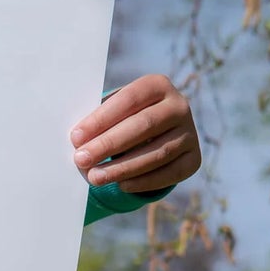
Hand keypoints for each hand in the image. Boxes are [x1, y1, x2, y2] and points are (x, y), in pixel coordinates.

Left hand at [70, 74, 200, 192]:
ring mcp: (190, 133)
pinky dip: (144, 181)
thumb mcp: (113, 111)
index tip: (75, 137)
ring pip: (157, 153)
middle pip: (143, 125)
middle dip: (108, 145)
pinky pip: (170, 173)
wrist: (156, 134)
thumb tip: (78, 140)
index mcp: (158, 85)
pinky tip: (121, 185)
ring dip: (123, 167)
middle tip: (81, 159)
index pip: (129, 100)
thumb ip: (99, 120)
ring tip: (95, 177)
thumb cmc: (123, 119)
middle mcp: (180, 106)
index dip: (101, 119)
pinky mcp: (194, 159)